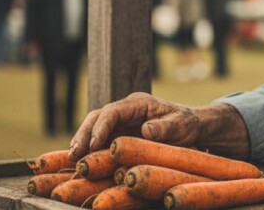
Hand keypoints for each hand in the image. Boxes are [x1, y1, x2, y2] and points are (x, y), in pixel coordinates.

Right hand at [68, 92, 248, 160]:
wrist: (192, 127)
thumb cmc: (187, 124)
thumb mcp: (180, 124)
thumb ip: (164, 127)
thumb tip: (145, 130)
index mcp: (138, 103)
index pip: (112, 111)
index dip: (101, 127)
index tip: (94, 144)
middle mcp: (125, 110)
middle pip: (97, 117)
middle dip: (83, 134)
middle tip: (74, 154)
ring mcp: (121, 121)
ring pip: (94, 127)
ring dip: (82, 142)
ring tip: (72, 159)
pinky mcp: (120, 133)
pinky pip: (101, 139)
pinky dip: (90, 149)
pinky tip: (82, 161)